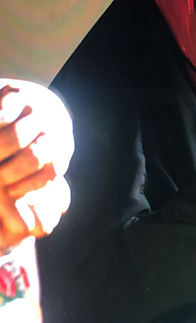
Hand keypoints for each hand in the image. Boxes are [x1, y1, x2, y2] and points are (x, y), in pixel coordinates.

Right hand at [0, 81, 72, 253]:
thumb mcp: (24, 172)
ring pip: (15, 138)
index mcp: (62, 146)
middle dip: (7, 173)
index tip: (9, 192)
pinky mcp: (16, 91)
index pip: (51, 171)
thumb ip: (23, 201)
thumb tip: (33, 232)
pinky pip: (1, 115)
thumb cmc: (18, 149)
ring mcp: (38, 106)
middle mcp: (56, 126)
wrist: (21, 102)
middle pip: (34, 156)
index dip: (28, 186)